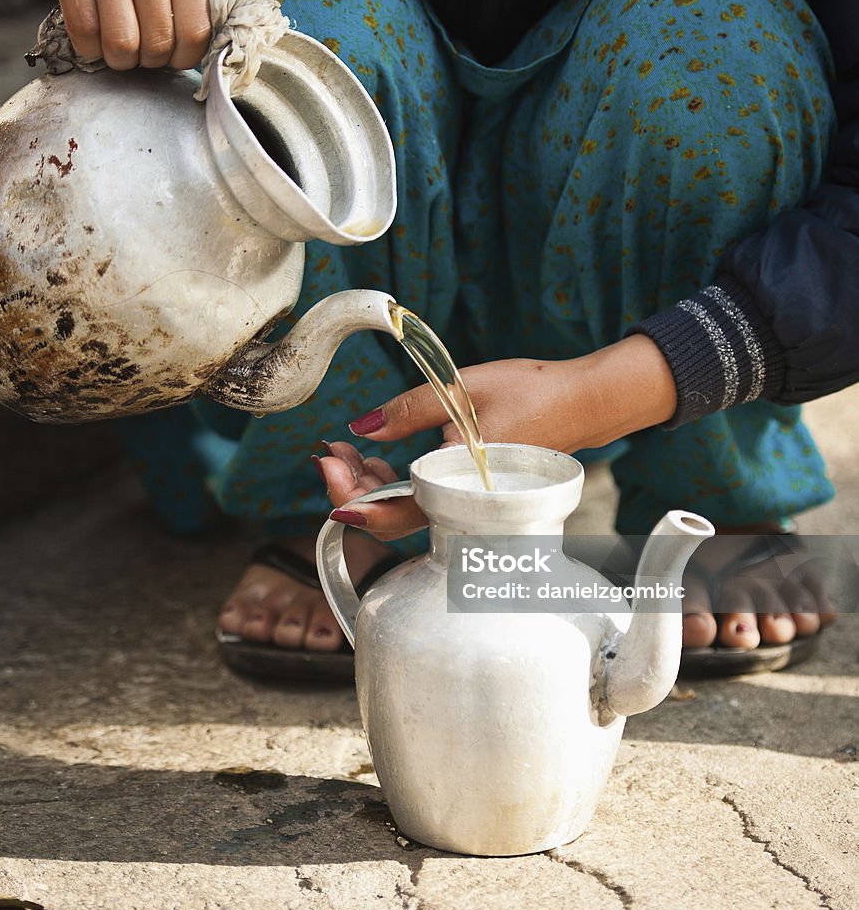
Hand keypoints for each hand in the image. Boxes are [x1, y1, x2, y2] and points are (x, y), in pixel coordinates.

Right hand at [21, 0, 232, 69]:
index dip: (187, 58)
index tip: (178, 55)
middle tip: (150, 51)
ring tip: (125, 48)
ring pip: (119, 45)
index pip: (194, 32)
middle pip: (156, 44)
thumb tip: (224, 29)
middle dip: (155, 61)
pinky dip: (93, 49)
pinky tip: (100, 39)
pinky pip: (82, 33)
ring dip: (124, 60)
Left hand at [318, 335, 676, 538]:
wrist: (583, 403)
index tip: (324, 464)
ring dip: (371, 485)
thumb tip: (360, 427)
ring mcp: (470, 507)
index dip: (350, 499)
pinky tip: (380, 459)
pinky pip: (424, 502)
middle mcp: (466, 509)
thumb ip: (408, 410)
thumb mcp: (461, 389)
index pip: (393, 514)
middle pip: (392, 520)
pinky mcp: (472, 498)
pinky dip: (396, 484)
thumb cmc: (531, 392)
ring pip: (405, 513)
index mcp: (462, 487)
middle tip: (330, 453)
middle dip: (352, 488)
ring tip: (349, 451)